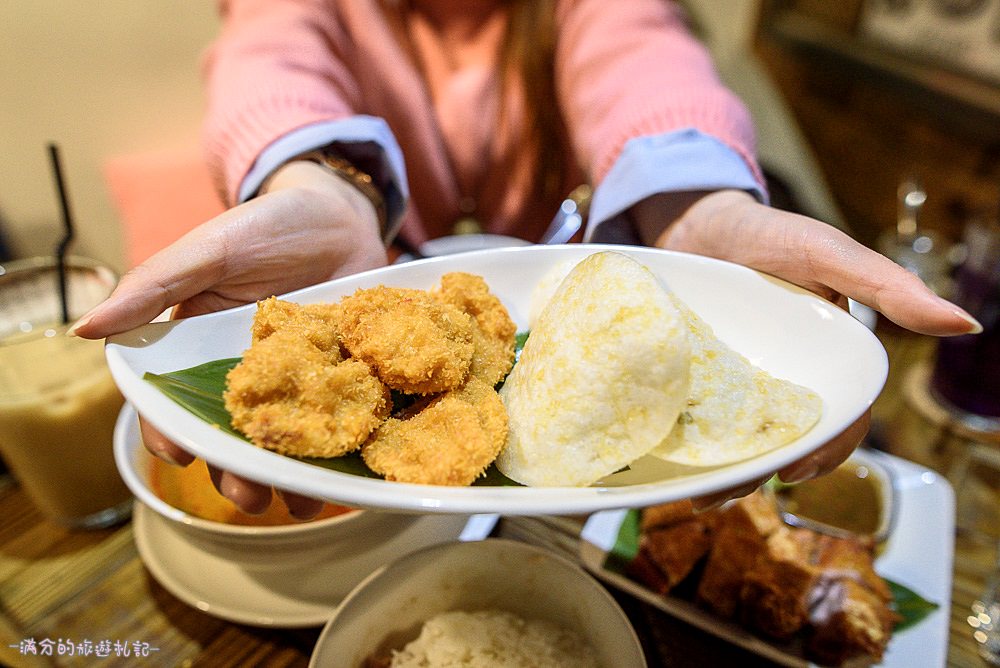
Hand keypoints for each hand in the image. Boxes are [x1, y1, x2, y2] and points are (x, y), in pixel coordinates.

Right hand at [72, 160, 388, 518]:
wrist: (344, 212)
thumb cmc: (270, 224)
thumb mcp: (211, 249)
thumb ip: (156, 285)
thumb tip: (85, 327)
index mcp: (199, 348)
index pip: (173, 403)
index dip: (172, 433)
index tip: (181, 455)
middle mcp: (246, 374)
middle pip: (232, 436)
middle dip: (237, 472)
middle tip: (250, 497)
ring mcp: (297, 380)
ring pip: (285, 439)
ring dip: (288, 476)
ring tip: (300, 501)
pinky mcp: (344, 378)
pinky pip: (338, 420)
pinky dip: (342, 449)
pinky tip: (348, 474)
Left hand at [631, 189, 981, 507]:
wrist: (696, 219)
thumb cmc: (770, 234)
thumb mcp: (827, 255)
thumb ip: (888, 286)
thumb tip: (966, 326)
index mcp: (826, 358)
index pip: (837, 417)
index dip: (825, 449)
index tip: (794, 472)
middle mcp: (784, 376)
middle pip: (784, 438)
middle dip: (762, 471)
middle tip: (726, 494)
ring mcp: (737, 379)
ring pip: (739, 437)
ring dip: (724, 470)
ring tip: (699, 495)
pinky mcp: (695, 377)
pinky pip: (695, 417)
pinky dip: (688, 442)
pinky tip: (670, 464)